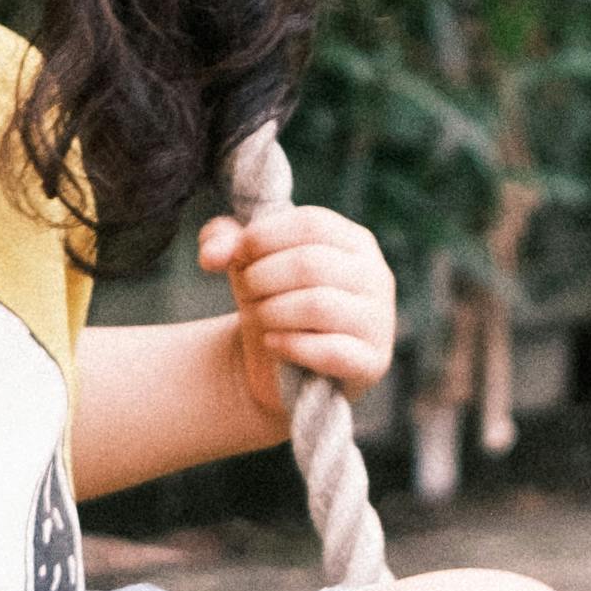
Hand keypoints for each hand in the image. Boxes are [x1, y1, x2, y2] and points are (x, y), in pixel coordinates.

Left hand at [199, 200, 395, 421]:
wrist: (283, 366)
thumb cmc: (272, 301)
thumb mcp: (248, 265)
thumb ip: (225, 243)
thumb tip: (211, 254)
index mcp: (354, 241)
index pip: (312, 223)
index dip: (265, 235)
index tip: (236, 254)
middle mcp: (375, 276)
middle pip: (311, 264)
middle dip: (262, 277)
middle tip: (245, 292)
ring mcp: (379, 320)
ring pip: (318, 306)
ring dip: (271, 311)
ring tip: (257, 318)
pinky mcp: (372, 362)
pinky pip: (329, 350)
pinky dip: (289, 346)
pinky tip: (272, 344)